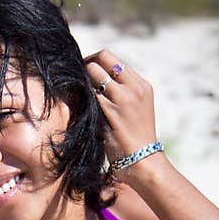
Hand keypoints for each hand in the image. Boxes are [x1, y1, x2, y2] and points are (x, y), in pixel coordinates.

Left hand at [83, 49, 157, 172]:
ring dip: (82, 80)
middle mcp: (135, 87)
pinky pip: (90, 93)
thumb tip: (92, 78)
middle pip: (102, 58)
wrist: (143, 161)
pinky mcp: (112, 111)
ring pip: (94, 72)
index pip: (112, 58)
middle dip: (85, 65)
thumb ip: (119, 92)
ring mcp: (124, 98)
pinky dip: (81, 95)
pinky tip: (78, 104)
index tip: (84, 72)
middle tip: (75, 78)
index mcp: (141, 85)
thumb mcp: (133, 109)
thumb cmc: (133, 139)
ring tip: (77, 93)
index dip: (94, 61)